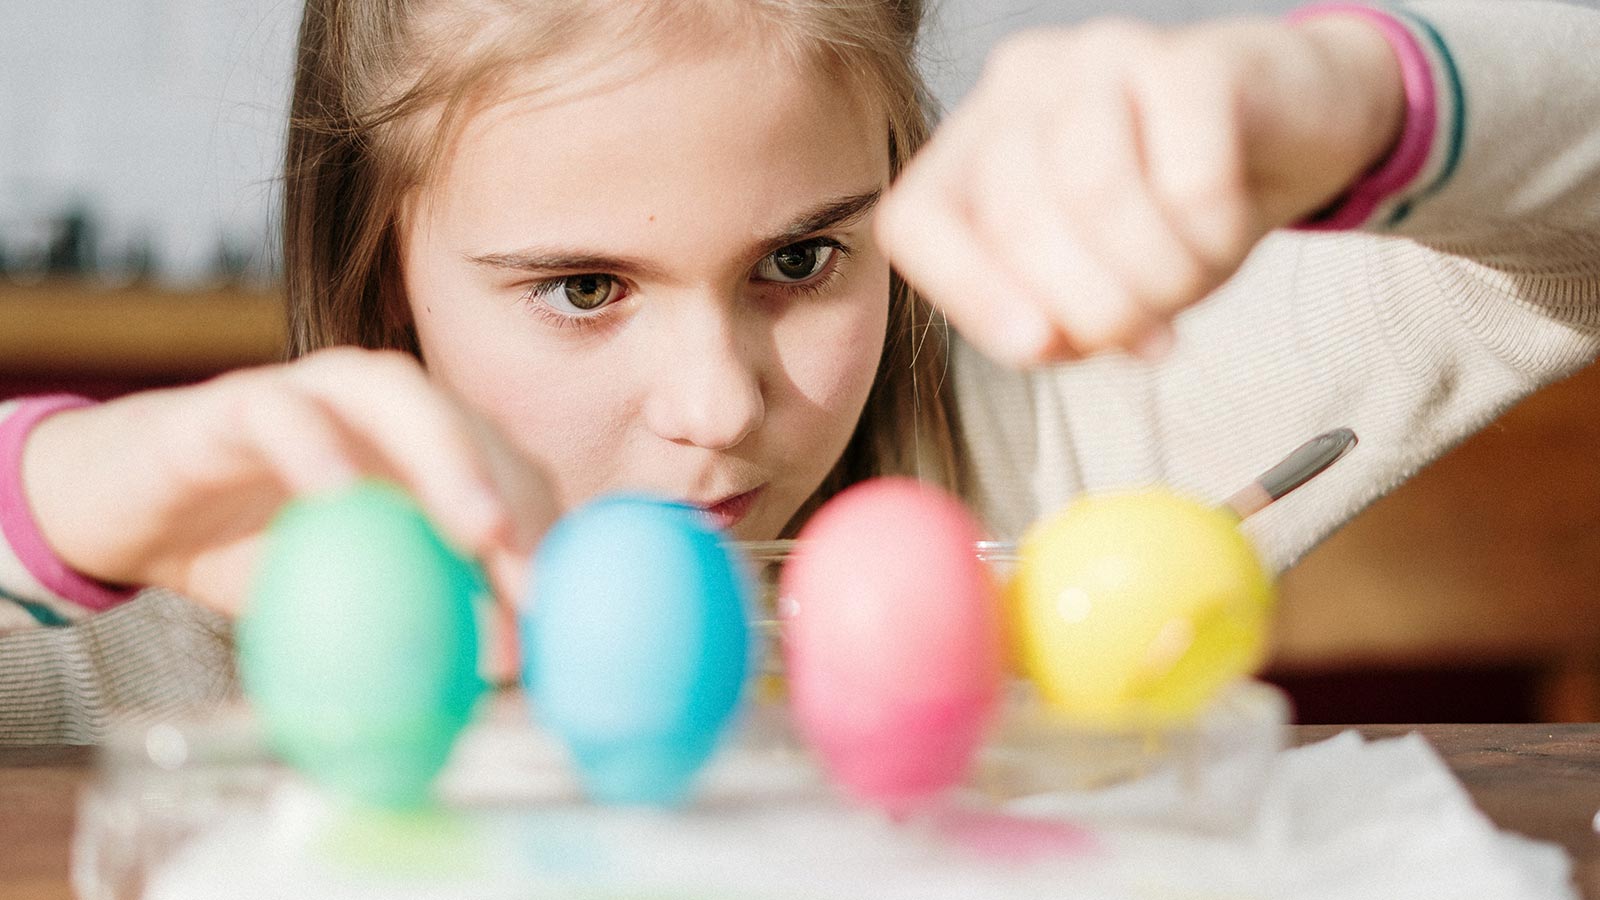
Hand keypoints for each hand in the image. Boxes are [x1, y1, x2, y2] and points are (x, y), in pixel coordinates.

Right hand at [20, 347, 556, 615]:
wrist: (124, 513)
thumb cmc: (251, 553)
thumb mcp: (345, 597)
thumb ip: (418, 618)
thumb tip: (503, 673)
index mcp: (425, 447)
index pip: (508, 472)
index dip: (546, 532)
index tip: (562, 609)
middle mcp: (381, 407)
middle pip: (473, 427)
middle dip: (517, 498)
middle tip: (535, 576)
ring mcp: (312, 393)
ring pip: (395, 395)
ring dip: (448, 457)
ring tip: (480, 530)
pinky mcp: (233, 404)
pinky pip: (281, 413)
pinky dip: (316, 449)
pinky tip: (342, 498)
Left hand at [875, 14, 1404, 364]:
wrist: (1290, 125)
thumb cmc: (1172, 213)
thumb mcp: (1101, 284)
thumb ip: (1059, 322)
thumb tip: (1053, 341)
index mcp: (972, 147)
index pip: (915, 220)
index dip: (966, 295)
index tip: (1038, 349)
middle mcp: (1018, 88)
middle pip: (1013, 215)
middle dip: (1088, 305)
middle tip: (1144, 337)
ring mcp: (1100, 58)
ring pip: (1096, 192)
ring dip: (1156, 275)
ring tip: (1188, 288)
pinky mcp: (1192, 58)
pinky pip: (1188, 175)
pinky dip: (1211, 233)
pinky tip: (1228, 235)